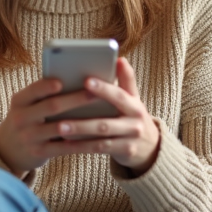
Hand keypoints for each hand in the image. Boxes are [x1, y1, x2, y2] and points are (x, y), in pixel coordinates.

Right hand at [0, 75, 112, 173]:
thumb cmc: (27, 119)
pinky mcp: (39, 152)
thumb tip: (76, 79)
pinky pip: (63, 148)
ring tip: (100, 116)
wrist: (9, 149)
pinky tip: (95, 138)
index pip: (33, 90)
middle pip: (51, 106)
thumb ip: (43, 94)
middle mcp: (21, 118)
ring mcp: (29, 136)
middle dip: (74, 99)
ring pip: (59, 128)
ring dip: (81, 121)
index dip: (47, 86)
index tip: (62, 81)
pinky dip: (80, 143)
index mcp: (19, 101)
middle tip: (94, 93)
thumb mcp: (26, 105)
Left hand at [44, 58, 160, 175]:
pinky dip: (83, 146)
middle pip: (106, 122)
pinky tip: (67, 142)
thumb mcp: (134, 99)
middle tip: (62, 109)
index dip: (104, 89)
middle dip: (84, 118)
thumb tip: (120, 59)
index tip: (86, 80)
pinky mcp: (125, 153)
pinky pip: (100, 149)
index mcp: (135, 105)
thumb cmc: (133, 116)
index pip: (119, 95)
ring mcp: (131, 140)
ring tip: (60, 127)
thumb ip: (126, 80)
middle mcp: (135, 123)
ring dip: (80, 133)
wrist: (150, 146)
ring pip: (101, 138)